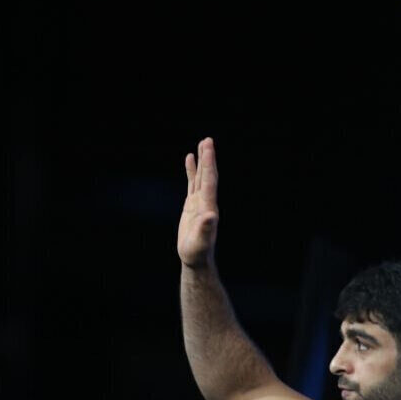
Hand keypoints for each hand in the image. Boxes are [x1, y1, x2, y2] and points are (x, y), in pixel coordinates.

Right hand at [179, 137, 219, 266]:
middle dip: (208, 158)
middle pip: (208, 175)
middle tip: (208, 140)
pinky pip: (192, 184)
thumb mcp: (201, 241)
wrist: (195, 259)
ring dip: (202, 161)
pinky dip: (192, 171)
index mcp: (209, 207)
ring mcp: (200, 202)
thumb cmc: (197, 252)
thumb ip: (206, 229)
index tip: (208, 148)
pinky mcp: (192, 205)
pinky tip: (189, 159)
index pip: (209, 181)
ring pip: (201, 177)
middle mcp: (207, 202)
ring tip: (203, 144)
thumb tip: (210, 216)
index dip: (209, 164)